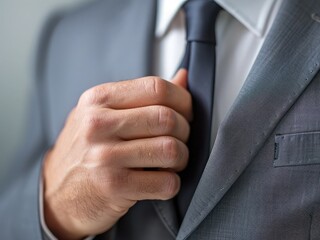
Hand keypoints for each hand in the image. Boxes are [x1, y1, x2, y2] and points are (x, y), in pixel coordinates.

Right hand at [42, 70, 190, 238]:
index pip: (157, 87)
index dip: (183, 100)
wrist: (54, 196)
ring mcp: (104, 156)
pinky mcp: (113, 187)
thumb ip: (143, 96)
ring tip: (171, 162)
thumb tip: (183, 77)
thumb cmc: (84, 152)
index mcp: (98, 99)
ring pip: (171, 149)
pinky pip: (166, 182)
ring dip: (181, 159)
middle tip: (179, 141)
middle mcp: (98, 124)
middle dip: (185, 132)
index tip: (186, 113)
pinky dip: (172, 184)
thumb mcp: (103, 114)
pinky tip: (160, 182)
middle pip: (167, 118)